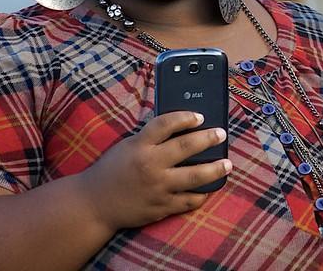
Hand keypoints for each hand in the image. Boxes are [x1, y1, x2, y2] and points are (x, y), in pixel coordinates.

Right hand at [77, 111, 231, 230]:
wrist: (94, 204)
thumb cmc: (112, 170)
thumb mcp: (128, 146)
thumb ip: (150, 138)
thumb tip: (182, 127)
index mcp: (139, 145)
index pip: (166, 123)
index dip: (185, 117)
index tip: (200, 116)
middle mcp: (150, 165)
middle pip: (185, 147)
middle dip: (208, 139)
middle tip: (221, 134)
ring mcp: (157, 188)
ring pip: (194, 177)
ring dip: (214, 169)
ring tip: (227, 164)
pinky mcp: (161, 207)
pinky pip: (188, 201)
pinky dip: (201, 194)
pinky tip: (208, 188)